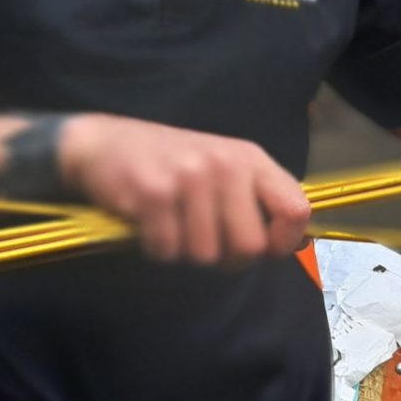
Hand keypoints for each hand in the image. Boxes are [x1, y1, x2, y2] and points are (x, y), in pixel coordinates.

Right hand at [56, 115, 312, 264]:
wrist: (104, 143)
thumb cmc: (169, 163)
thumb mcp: (223, 168)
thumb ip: (258, 200)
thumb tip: (296, 244)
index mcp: (250, 159)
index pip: (296, 211)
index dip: (283, 243)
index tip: (262, 250)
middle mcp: (225, 164)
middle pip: (249, 247)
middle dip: (225, 257)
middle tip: (202, 239)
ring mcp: (190, 177)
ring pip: (205, 255)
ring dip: (184, 251)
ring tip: (172, 224)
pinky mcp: (154, 193)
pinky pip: (168, 250)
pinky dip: (156, 248)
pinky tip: (148, 224)